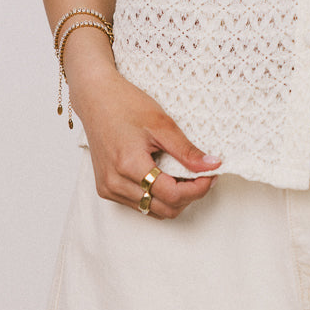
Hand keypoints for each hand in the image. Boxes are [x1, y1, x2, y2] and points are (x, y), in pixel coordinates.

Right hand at [71, 68, 221, 217]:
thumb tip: (212, 166)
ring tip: (185, 175)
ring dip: (173, 199)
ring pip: (152, 210)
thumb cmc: (126, 105)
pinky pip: (139, 204)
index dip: (197, 189)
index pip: (171, 195)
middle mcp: (115, 183)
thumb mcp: (162, 124)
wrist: (96, 99)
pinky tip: (165, 177)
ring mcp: (109, 188)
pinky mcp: (106, 189)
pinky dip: (157, 197)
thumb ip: (186, 150)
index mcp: (129, 165)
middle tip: (202, 176)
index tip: (211, 175)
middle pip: (164, 209)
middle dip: (189, 196)